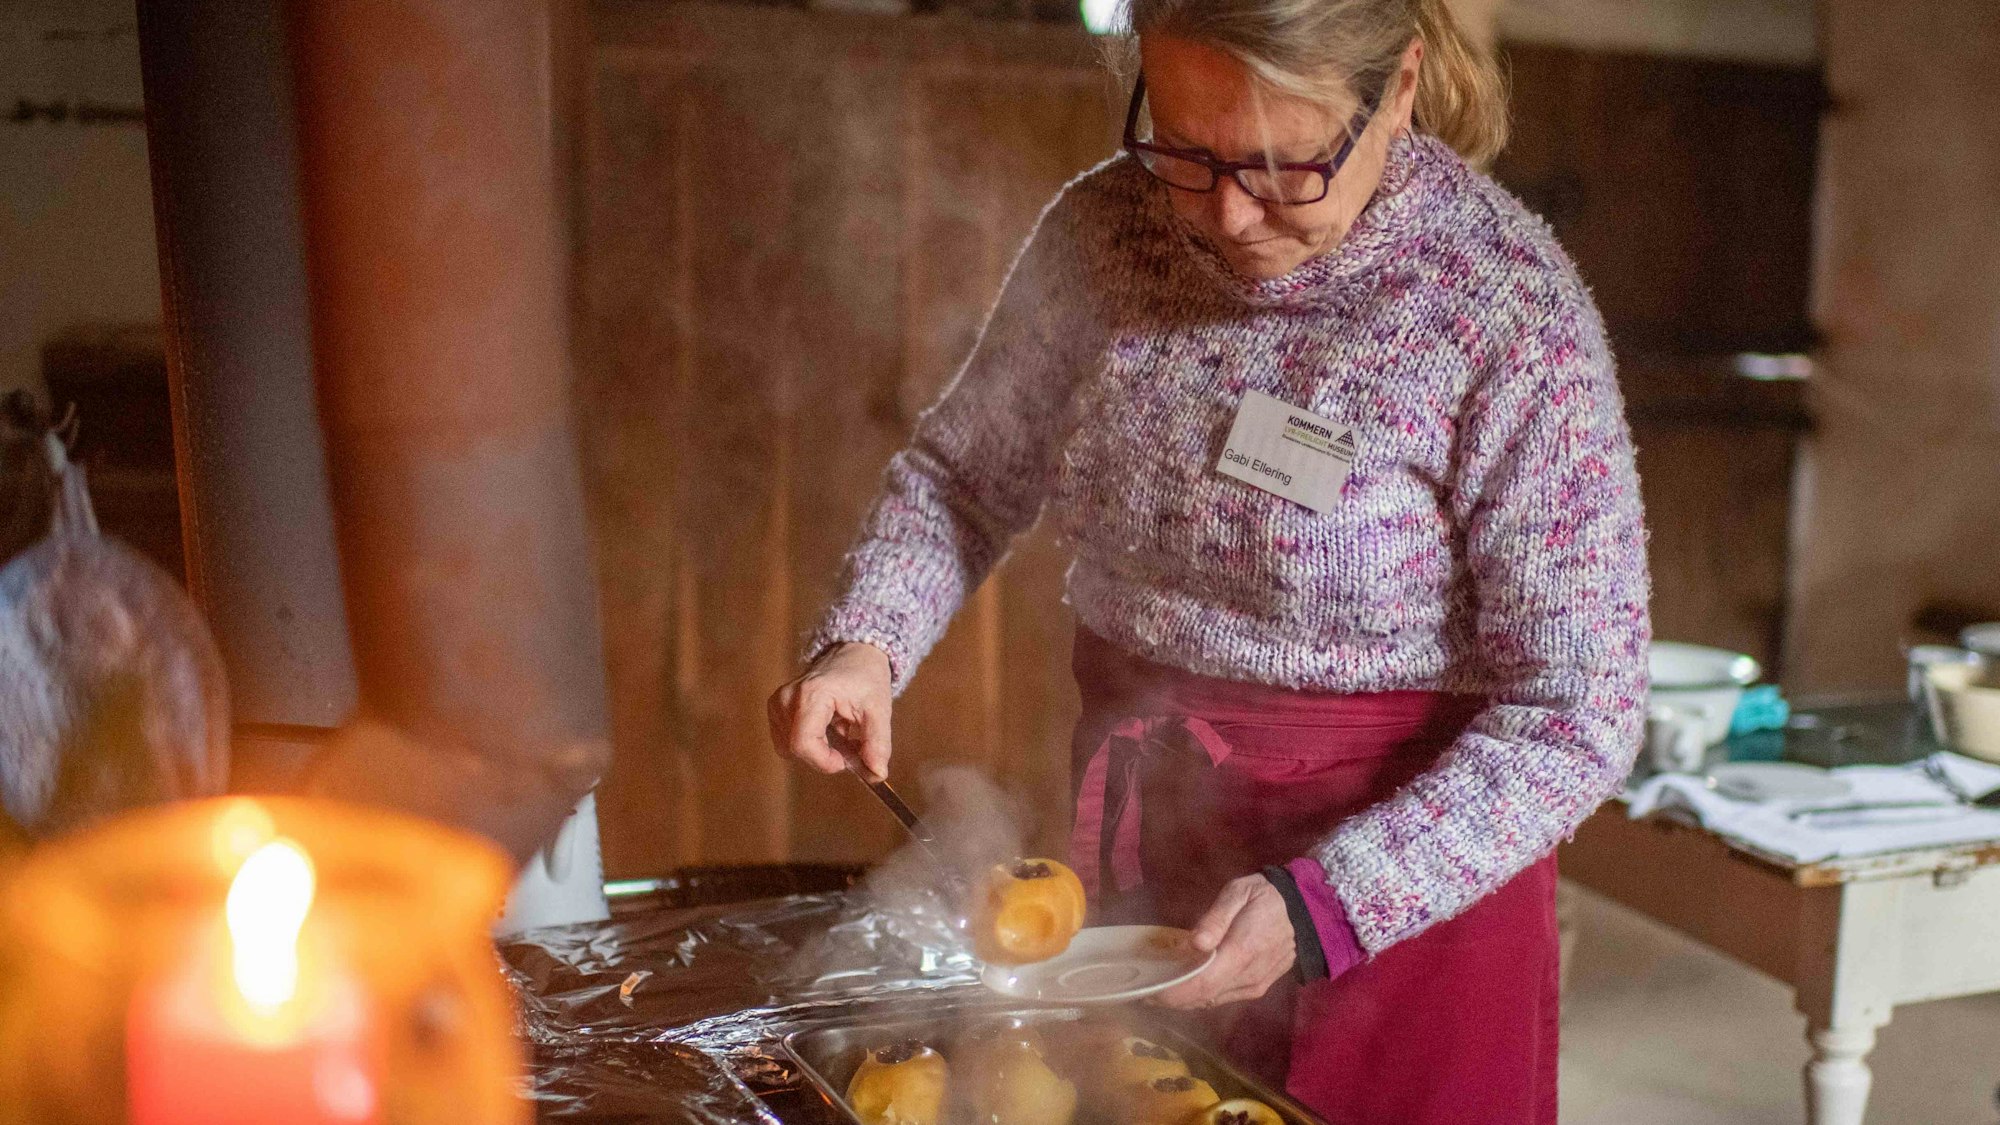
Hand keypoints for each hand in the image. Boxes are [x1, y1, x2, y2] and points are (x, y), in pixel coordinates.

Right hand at [767, 643, 893, 778]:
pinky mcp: (776, 708)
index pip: (803, 744)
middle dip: (824, 756)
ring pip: (790, 749)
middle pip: (796, 749)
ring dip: (816, 750)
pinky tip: (825, 729)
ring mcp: (778, 702)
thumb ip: (877, 743)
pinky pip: (786, 741)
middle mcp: (787, 697)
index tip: (845, 761)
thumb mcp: (879, 710)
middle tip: (850, 743)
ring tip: (839, 732)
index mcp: (812, 694)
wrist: (855, 653)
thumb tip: (877, 774)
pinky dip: (808, 742)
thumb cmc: (866, 677)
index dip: (824, 761)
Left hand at [1152, 874, 1295, 1008]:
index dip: (1172, 992)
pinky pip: (1224, 998)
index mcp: (1241, 952)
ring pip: (1213, 1001)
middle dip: (1172, 998)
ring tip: (1161, 988)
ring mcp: (1254, 985)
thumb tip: (1195, 942)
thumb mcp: (1239, 893)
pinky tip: (1187, 986)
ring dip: (1185, 999)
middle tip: (1145, 990)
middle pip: (1203, 997)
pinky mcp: (1258, 988)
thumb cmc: (1266, 897)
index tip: (1147, 991)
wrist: (1307, 911)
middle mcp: (1248, 976)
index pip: (1200, 983)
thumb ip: (1216, 918)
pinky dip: (1202, 996)